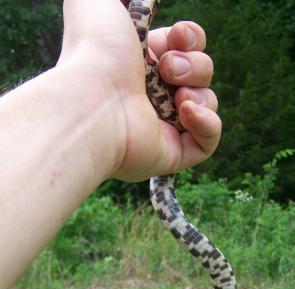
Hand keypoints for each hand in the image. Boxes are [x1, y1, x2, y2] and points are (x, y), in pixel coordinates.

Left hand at [59, 0, 220, 181]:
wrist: (92, 101)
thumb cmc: (94, 52)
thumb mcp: (98, 2)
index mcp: (143, 64)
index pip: (185, 48)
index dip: (191, 38)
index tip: (177, 36)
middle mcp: (154, 95)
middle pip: (201, 72)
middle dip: (194, 64)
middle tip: (166, 69)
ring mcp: (164, 126)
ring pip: (206, 102)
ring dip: (199, 90)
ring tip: (176, 96)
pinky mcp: (173, 154)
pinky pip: (208, 141)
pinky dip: (208, 123)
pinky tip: (186, 112)